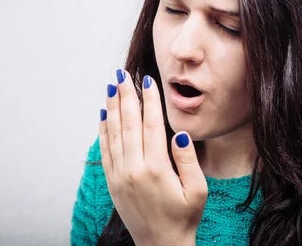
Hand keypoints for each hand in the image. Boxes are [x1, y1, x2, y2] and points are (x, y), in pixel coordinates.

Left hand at [99, 69, 207, 245]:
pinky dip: (103, 130)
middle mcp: (134, 168)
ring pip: (114, 133)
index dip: (149, 100)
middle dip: (125, 96)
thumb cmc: (184, 217)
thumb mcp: (197, 191)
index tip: (146, 80)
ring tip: (111, 87)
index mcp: (156, 168)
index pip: (152, 124)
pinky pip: (105, 150)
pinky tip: (103, 114)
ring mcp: (119, 175)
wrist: (160, 245)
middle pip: (129, 123)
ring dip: (112, 108)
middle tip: (122, 74)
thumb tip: (180, 133)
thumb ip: (188, 161)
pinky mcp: (112, 182)